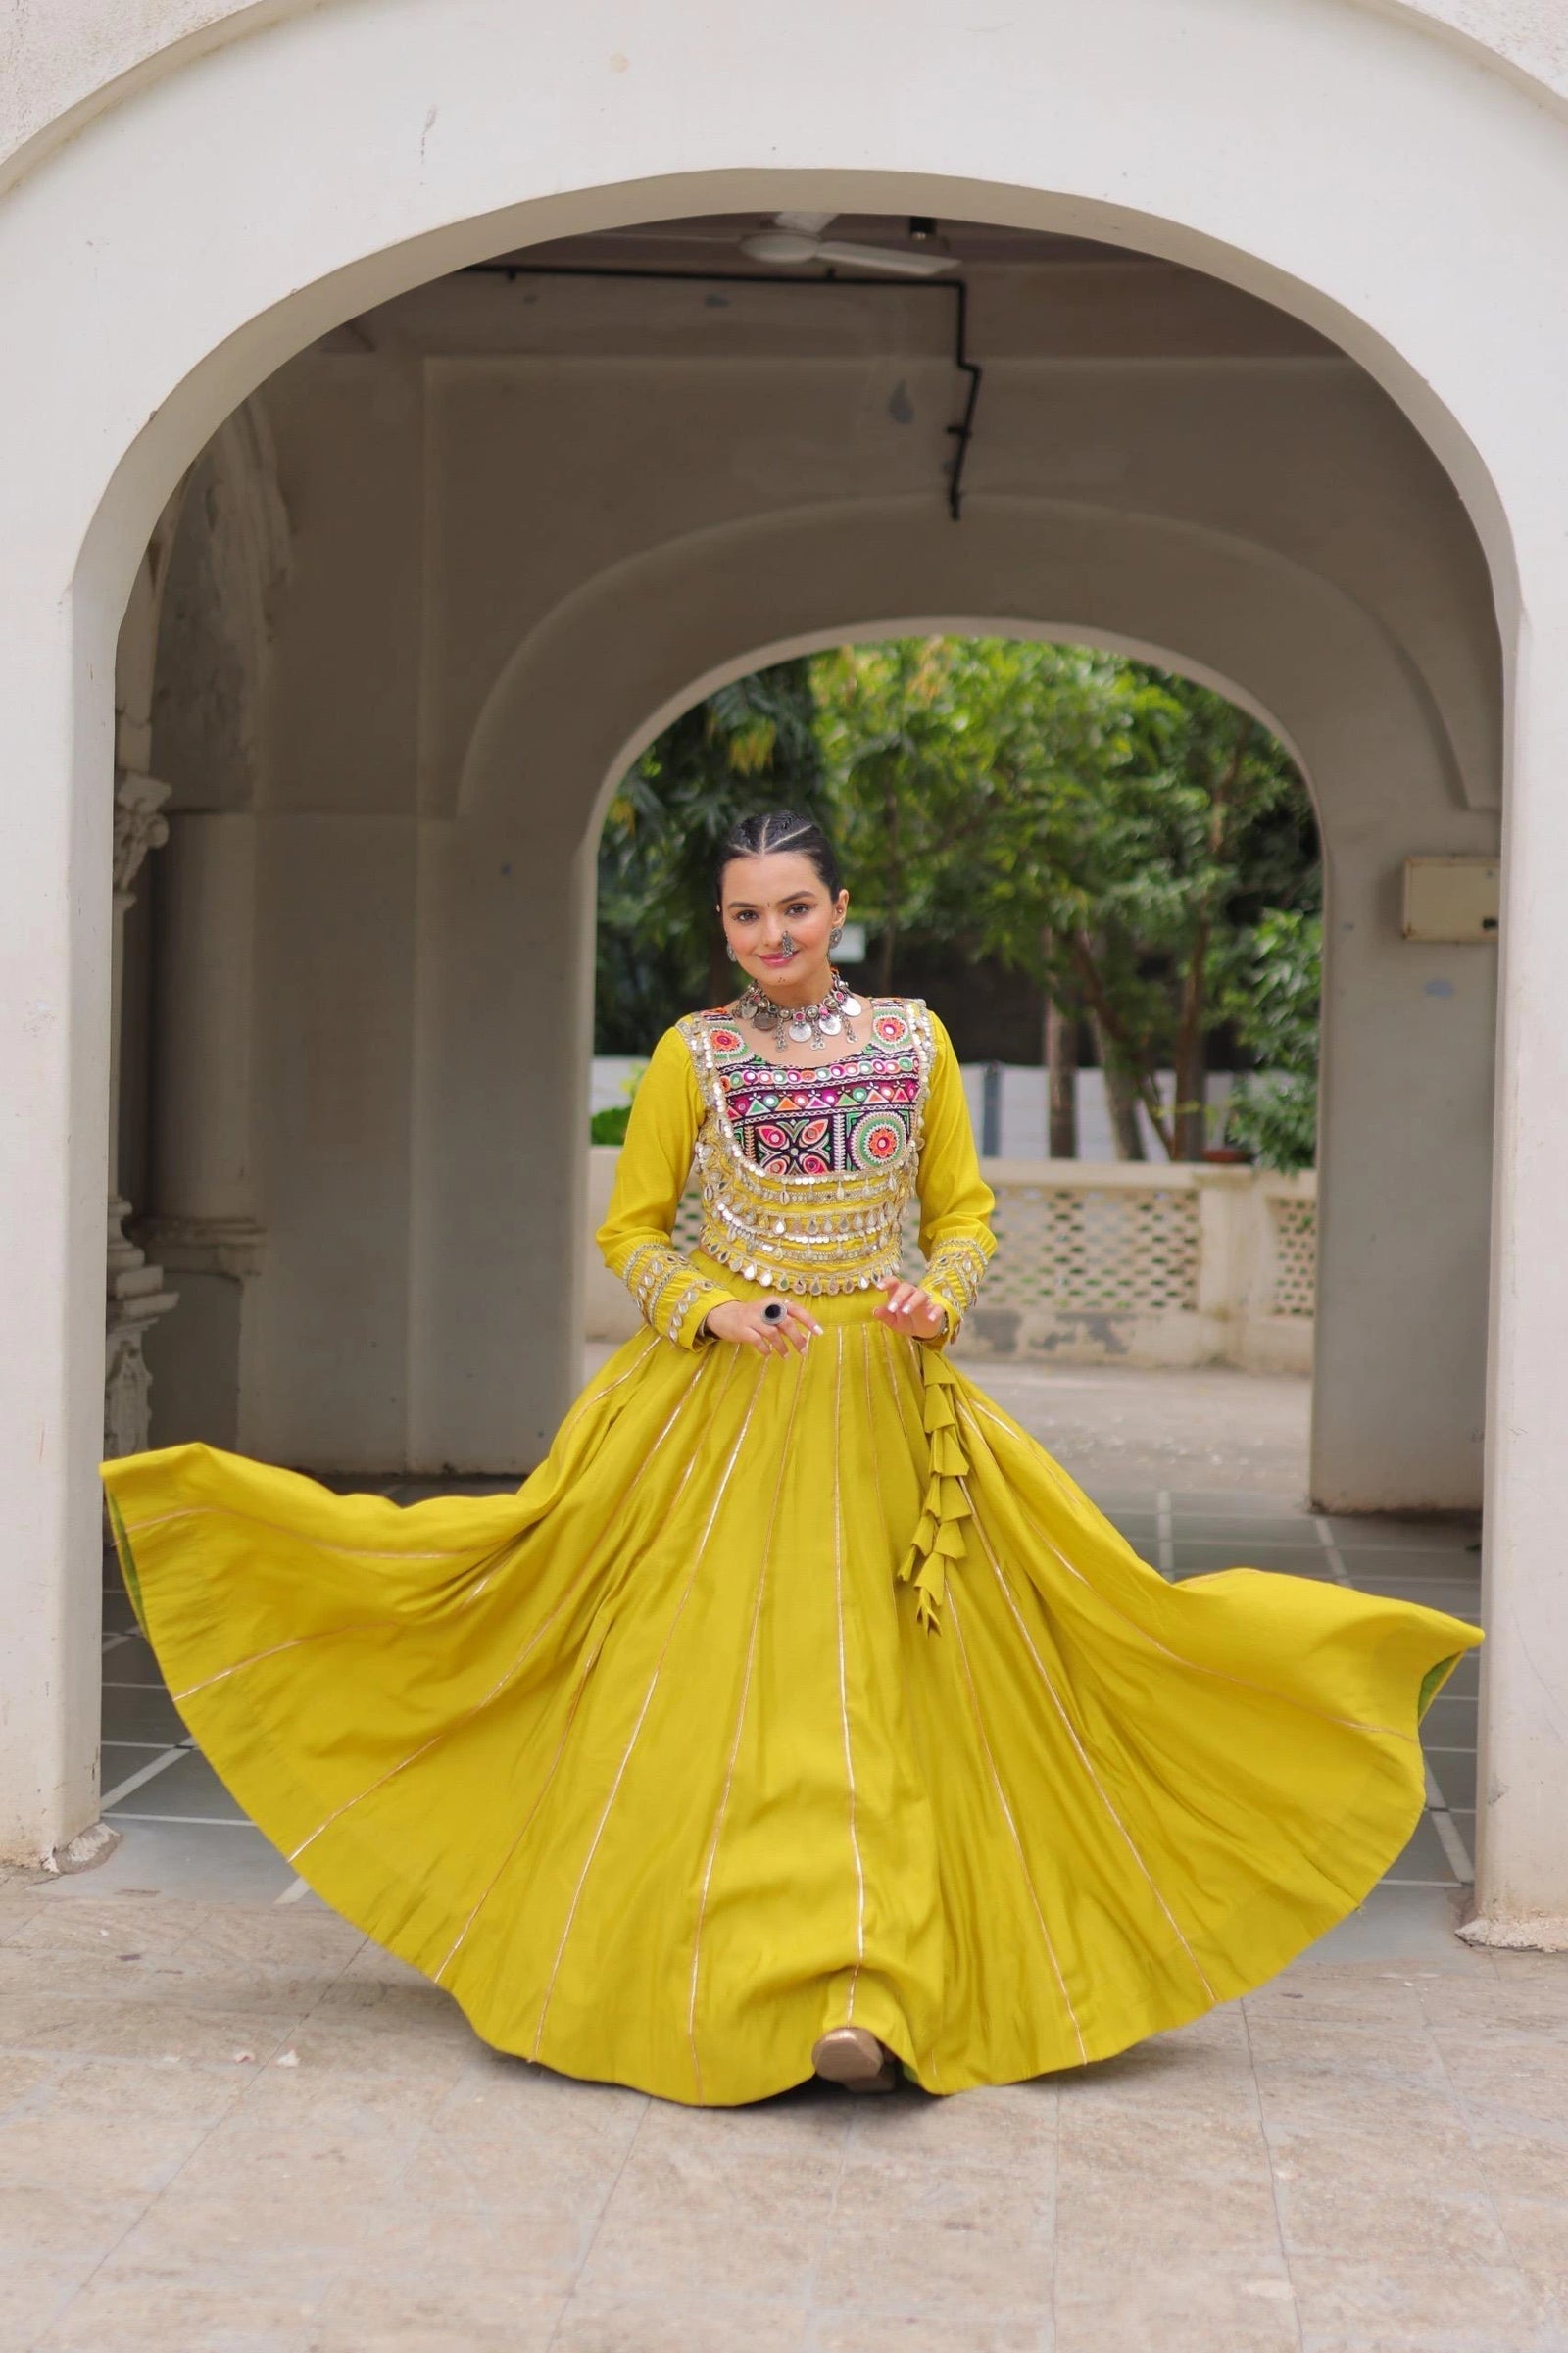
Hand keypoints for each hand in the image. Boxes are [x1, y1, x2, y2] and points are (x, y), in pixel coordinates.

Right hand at [701, 1298, 823, 1356]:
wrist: (724, 1315)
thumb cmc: (752, 1316)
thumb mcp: (770, 1316)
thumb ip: (786, 1324)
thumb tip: (804, 1337)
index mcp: (774, 1302)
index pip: (796, 1309)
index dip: (809, 1320)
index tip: (819, 1332)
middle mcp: (765, 1309)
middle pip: (786, 1323)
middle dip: (797, 1338)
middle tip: (804, 1351)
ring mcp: (753, 1319)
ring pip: (773, 1333)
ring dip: (782, 1347)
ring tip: (786, 1356)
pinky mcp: (743, 1329)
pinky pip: (758, 1341)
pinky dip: (765, 1349)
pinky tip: (768, 1354)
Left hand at [873, 1277, 946, 1339]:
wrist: (924, 1330)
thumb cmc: (907, 1320)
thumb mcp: (894, 1321)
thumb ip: (885, 1316)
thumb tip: (875, 1311)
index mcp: (900, 1294)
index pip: (894, 1282)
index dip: (887, 1282)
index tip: (878, 1288)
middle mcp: (912, 1294)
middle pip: (906, 1287)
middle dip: (898, 1297)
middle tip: (891, 1308)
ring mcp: (925, 1301)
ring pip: (921, 1294)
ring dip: (913, 1302)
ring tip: (905, 1311)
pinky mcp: (936, 1309)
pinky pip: (938, 1307)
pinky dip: (935, 1312)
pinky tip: (930, 1318)